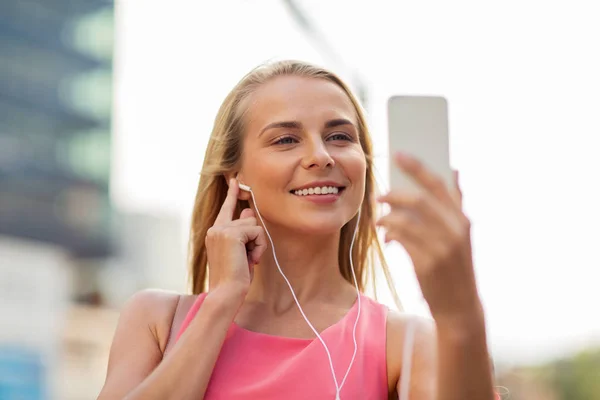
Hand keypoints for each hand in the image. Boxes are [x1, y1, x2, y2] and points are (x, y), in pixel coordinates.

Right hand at [205, 178, 266, 295]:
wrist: (227, 292)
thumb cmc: (235, 278)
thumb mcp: (242, 252)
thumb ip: (243, 232)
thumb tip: (248, 212)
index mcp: (215, 233)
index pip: (226, 209)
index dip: (233, 194)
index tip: (236, 180)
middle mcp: (215, 229)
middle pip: (248, 219)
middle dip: (255, 239)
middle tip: (248, 259)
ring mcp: (221, 230)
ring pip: (253, 225)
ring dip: (257, 244)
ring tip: (248, 260)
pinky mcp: (231, 233)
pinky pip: (257, 231)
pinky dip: (259, 246)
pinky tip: (251, 260)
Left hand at [376, 153, 480, 319]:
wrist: (460, 306)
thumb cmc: (455, 266)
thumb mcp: (462, 234)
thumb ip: (456, 203)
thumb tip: (455, 170)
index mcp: (462, 219)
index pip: (438, 185)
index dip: (417, 168)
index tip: (398, 154)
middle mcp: (454, 230)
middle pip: (418, 199)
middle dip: (394, 194)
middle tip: (379, 196)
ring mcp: (441, 247)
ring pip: (404, 219)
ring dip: (387, 217)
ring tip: (380, 220)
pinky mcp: (426, 263)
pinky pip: (400, 239)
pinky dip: (390, 233)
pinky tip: (387, 237)